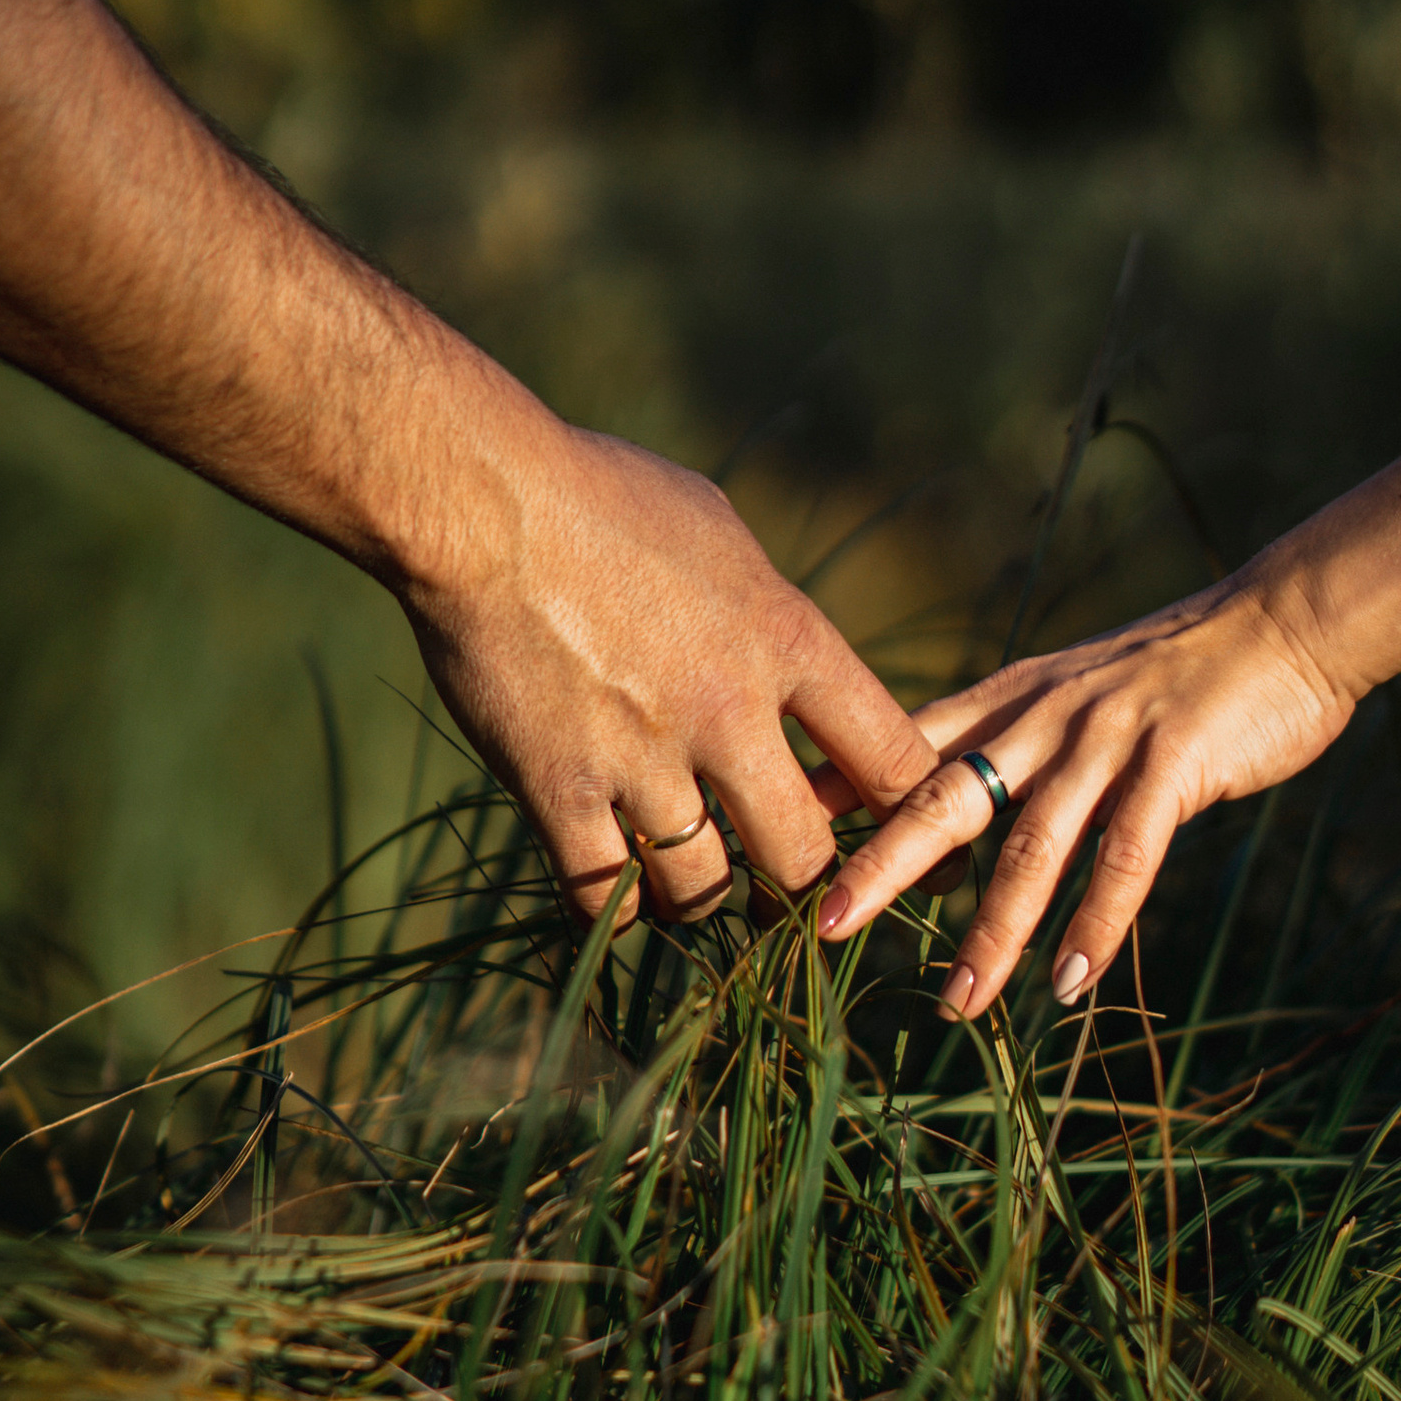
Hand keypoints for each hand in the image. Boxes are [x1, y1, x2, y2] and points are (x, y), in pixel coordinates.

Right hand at [403, 420, 935, 921]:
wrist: (480, 500)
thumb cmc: (598, 491)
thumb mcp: (717, 530)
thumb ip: (763, 605)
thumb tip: (783, 650)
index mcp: (785, 638)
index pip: (893, 757)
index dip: (915, 816)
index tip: (919, 849)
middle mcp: (728, 709)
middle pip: (803, 857)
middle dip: (800, 890)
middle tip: (781, 894)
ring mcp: (642, 756)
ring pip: (702, 890)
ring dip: (700, 898)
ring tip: (687, 886)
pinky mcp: (558, 787)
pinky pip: (604, 896)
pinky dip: (614, 909)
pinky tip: (612, 891)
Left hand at [815, 582, 1356, 1014]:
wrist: (1283, 621)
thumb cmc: (1174, 674)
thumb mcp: (1069, 694)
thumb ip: (1008, 744)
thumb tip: (935, 803)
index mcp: (1009, 699)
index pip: (901, 747)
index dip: (835, 795)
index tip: (768, 844)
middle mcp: (1042, 716)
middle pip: (942, 797)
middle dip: (880, 866)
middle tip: (822, 928)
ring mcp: (1107, 739)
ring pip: (1031, 846)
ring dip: (992, 932)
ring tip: (957, 1002)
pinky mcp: (1173, 763)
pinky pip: (1126, 857)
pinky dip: (1096, 925)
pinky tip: (1070, 983)